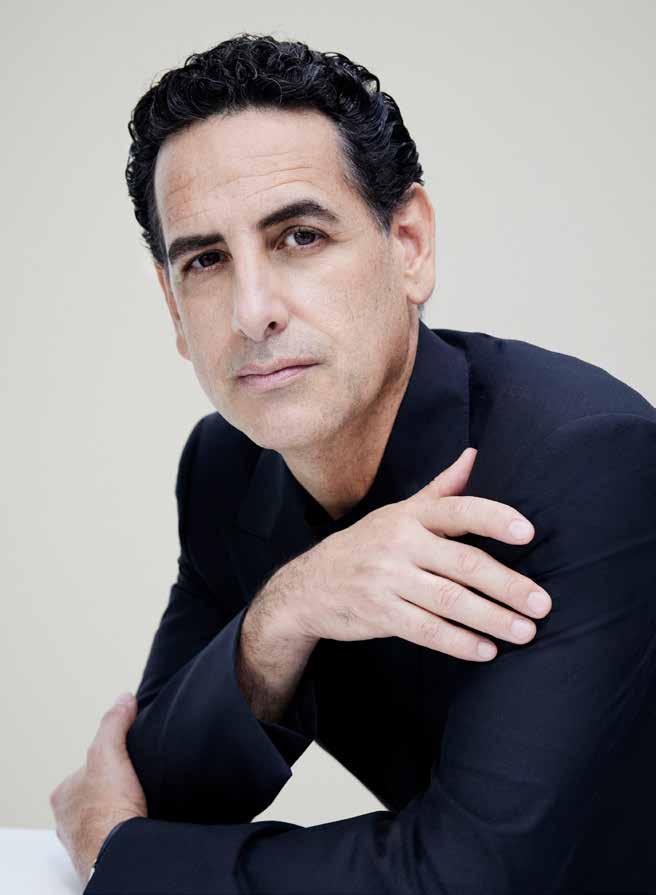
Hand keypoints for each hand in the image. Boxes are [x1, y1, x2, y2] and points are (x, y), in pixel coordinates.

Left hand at [49, 692, 146, 884]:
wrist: (122, 852)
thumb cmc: (107, 808)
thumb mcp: (109, 751)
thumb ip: (114, 723)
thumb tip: (124, 699)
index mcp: (63, 795)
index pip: (87, 768)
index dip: (109, 760)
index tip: (127, 760)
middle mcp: (68, 821)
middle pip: (95, 794)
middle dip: (113, 789)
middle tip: (135, 784)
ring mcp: (84, 841)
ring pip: (104, 817)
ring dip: (120, 811)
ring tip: (141, 803)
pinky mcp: (102, 856)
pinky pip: (116, 836)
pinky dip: (126, 829)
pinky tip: (140, 822)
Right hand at [281, 447, 551, 661]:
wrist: (309, 586)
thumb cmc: (367, 544)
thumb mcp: (400, 512)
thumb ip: (442, 488)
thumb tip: (477, 454)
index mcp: (409, 516)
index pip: (458, 511)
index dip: (493, 518)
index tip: (527, 531)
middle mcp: (398, 543)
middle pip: (462, 564)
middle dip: (507, 585)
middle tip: (542, 603)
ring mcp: (386, 580)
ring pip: (449, 601)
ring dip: (492, 618)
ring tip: (526, 631)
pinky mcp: (379, 614)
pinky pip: (426, 631)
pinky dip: (459, 642)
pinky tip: (487, 650)